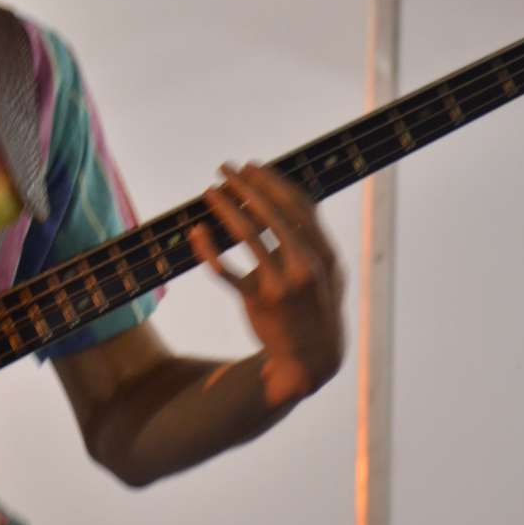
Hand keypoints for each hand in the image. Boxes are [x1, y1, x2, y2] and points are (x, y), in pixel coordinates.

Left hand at [188, 161, 345, 404]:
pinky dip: (208, 250)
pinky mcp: (258, 302)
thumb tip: (288, 199)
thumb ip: (311, 239)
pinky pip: (226, 271)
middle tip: (224, 169)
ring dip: (226, 208)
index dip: (273, 182)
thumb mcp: (327, 273)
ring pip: (248, 235)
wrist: (311, 359)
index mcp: (324, 253)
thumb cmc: (313, 307)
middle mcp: (305, 265)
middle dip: (247, 185)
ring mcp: (281, 284)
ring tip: (210, 192)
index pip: (298, 205)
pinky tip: (197, 233)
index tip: (251, 166)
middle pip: (273, 213)